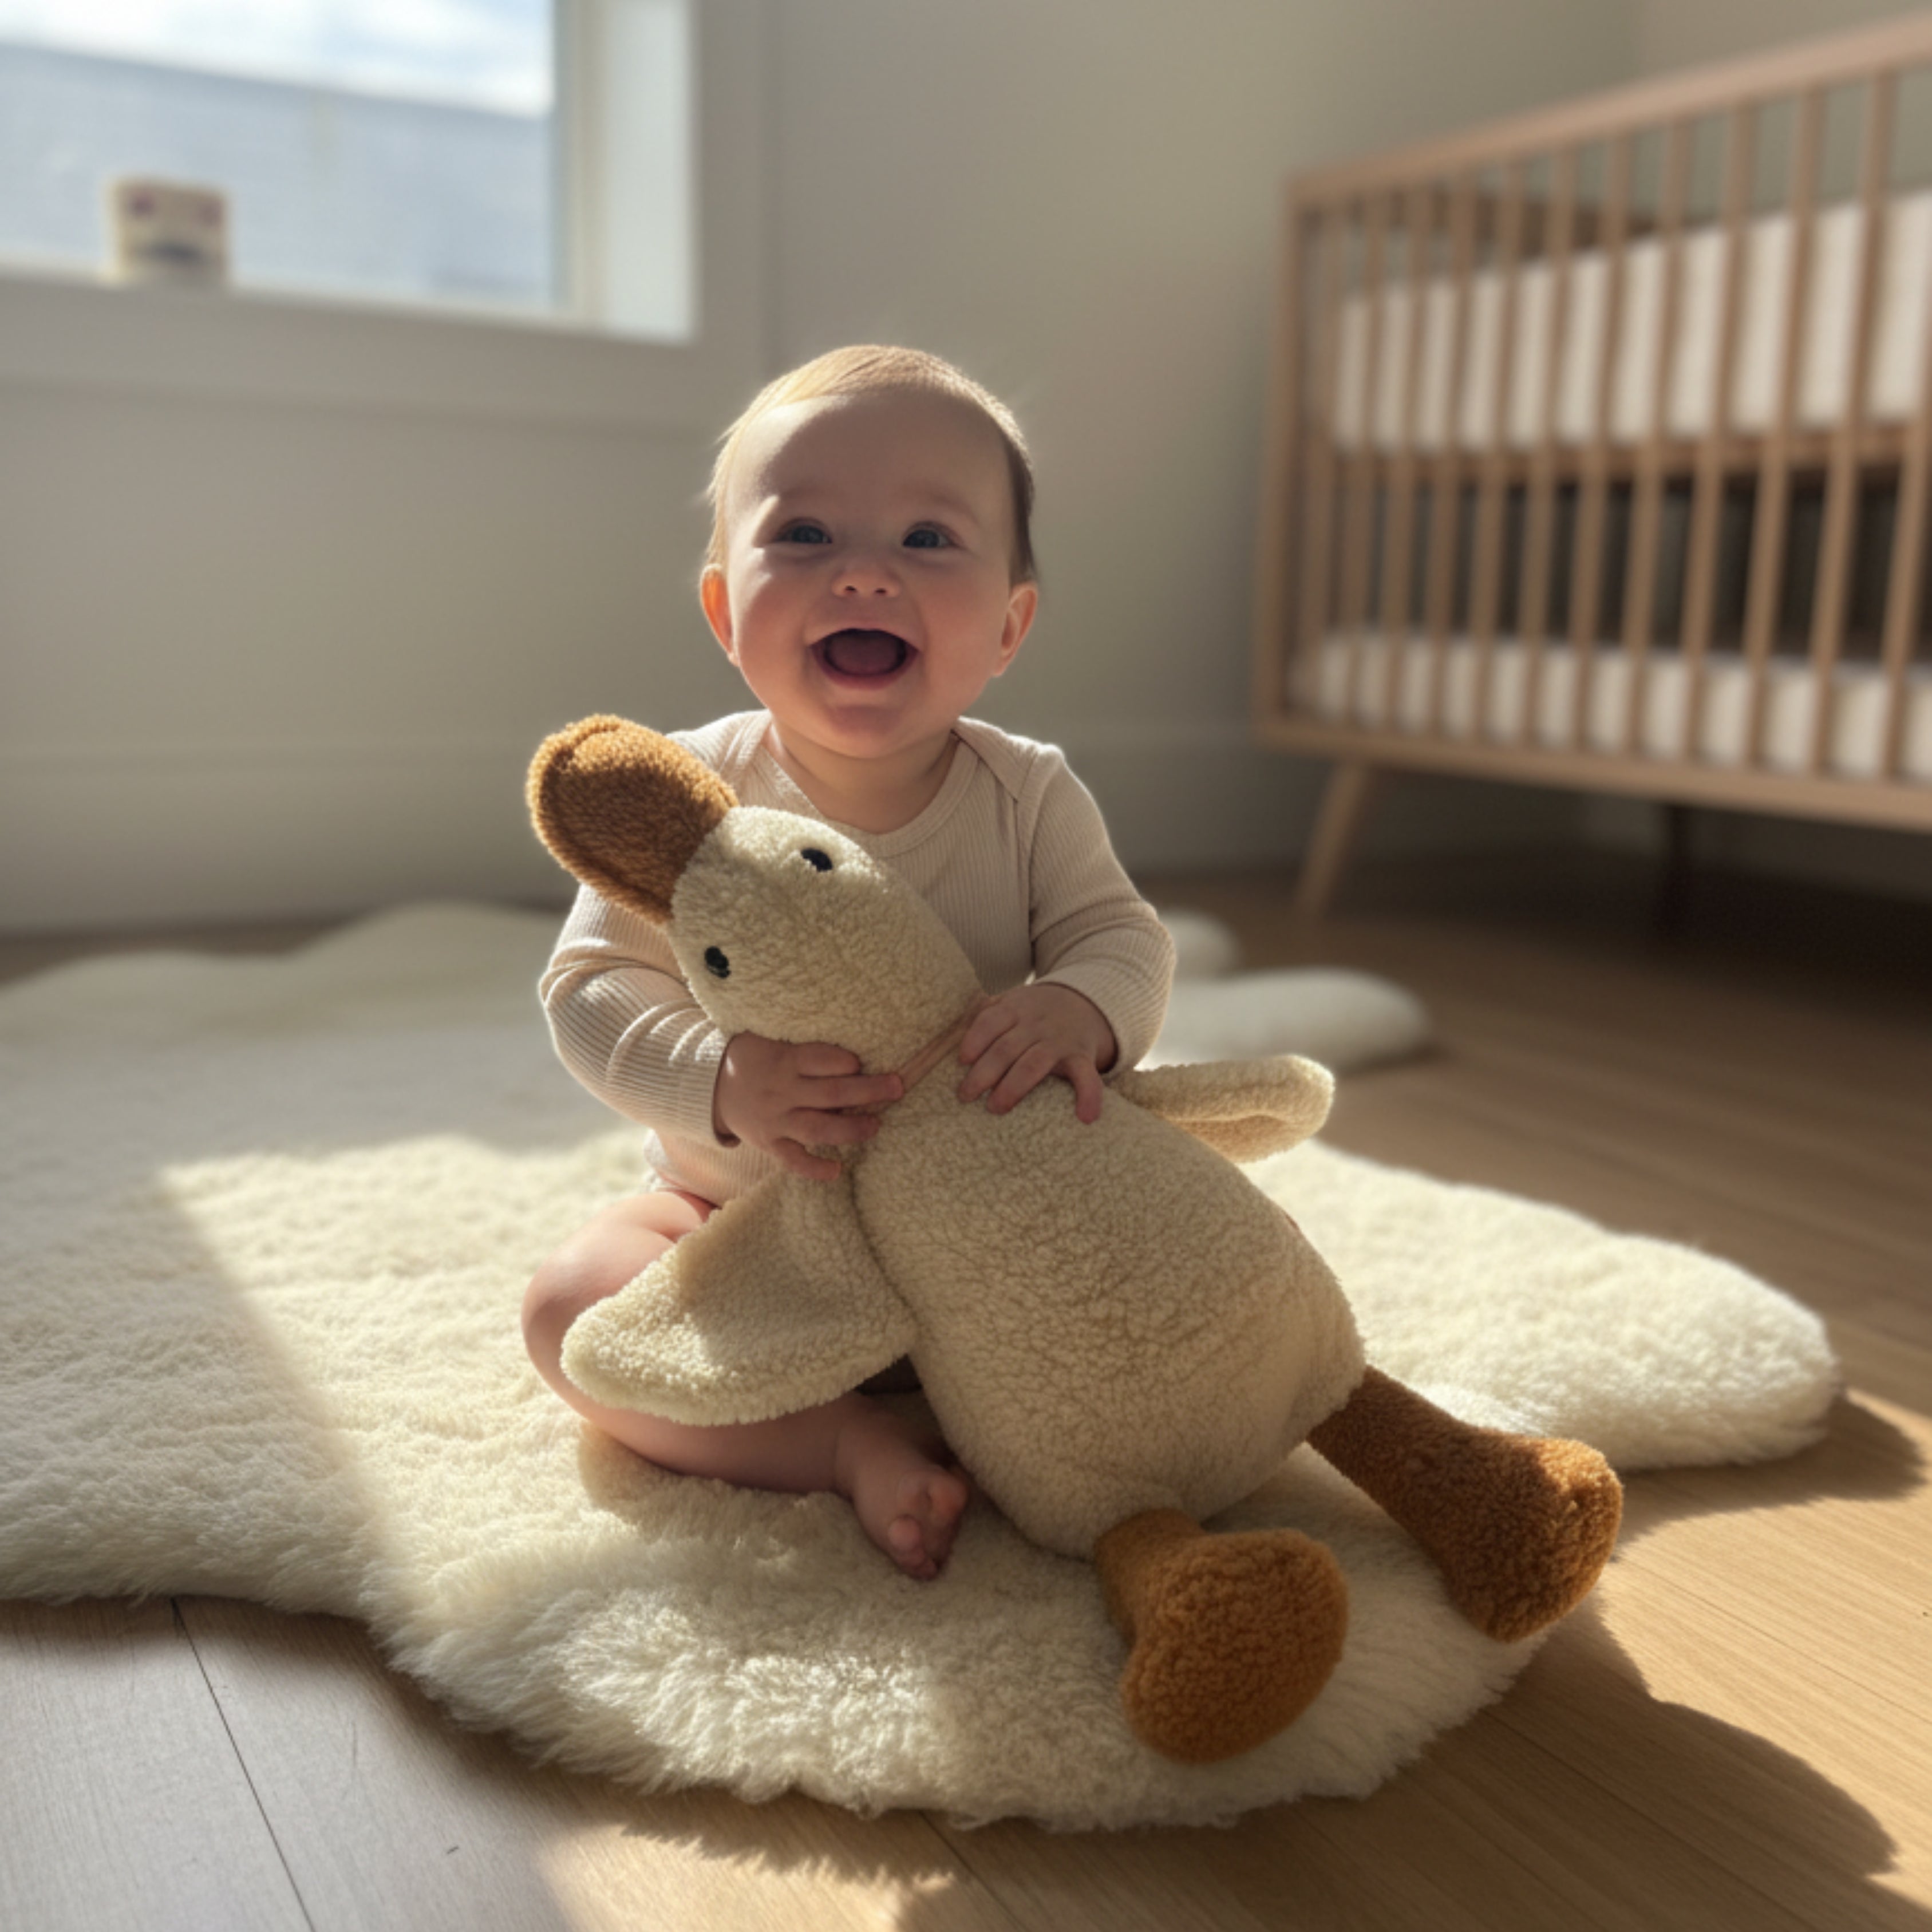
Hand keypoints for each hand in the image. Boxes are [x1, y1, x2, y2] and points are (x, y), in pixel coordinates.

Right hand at [714, 1034, 903, 1180]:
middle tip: (896, 1088)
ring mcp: (775, 1120)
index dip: (845, 1061)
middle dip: (867, 1091)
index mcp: (785, 1061)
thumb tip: (853, 1053)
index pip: (820, 1059)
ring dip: (850, 1129)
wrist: (711, 1086)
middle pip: (830, 1094)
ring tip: (875, 1126)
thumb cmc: (755, 1058)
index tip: (862, 1062)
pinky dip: (814, 1168)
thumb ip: (806, 1047)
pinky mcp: (769, 1143)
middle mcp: (782, 1091)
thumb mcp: (773, 1041)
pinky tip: (837, 1169)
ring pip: (817, 1128)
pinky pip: (793, 1160)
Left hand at [956, 984, 1116, 1123]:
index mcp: (1015, 1008)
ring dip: (1014, 1087)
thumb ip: (983, 1013)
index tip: (961, 1061)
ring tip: (995, 1108)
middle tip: (965, 1096)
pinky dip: (1089, 1096)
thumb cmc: (1033, 1011)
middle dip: (985, 1072)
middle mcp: (1036, 1024)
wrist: (1084, 1001)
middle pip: (1006, 1047)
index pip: (991, 1021)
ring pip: (1035, 1063)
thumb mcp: (1010, 1002)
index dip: (975, 1040)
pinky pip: (1087, 1076)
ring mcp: (1059, 1041)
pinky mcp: (1082, 1057)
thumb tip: (949, 1035)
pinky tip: (1085, 1117)